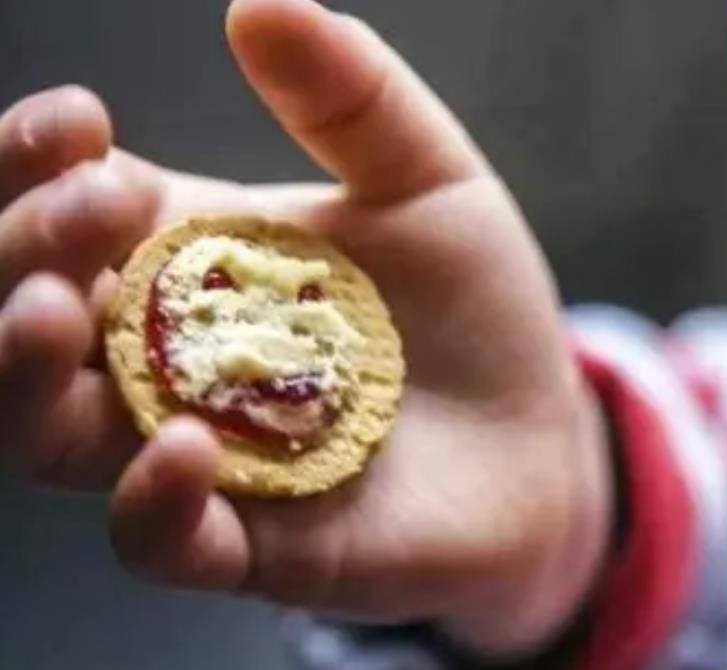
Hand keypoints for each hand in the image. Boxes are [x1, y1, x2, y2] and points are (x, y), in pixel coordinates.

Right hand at [0, 0, 611, 656]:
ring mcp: (204, 453)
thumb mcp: (431, 184)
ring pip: (56, 432)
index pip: (71, 210)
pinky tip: (181, 448)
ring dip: (27, 377)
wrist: (539, 435)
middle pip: (35, 316)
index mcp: (199, 261)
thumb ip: (353, 100)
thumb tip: (261, 4)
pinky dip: (150, 503)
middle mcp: (175, 357)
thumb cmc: (476, 310)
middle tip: (83, 208)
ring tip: (47, 316)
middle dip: (24, 253)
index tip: (79, 122)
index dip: (41, 165)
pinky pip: (163, 541)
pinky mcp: (256, 543)